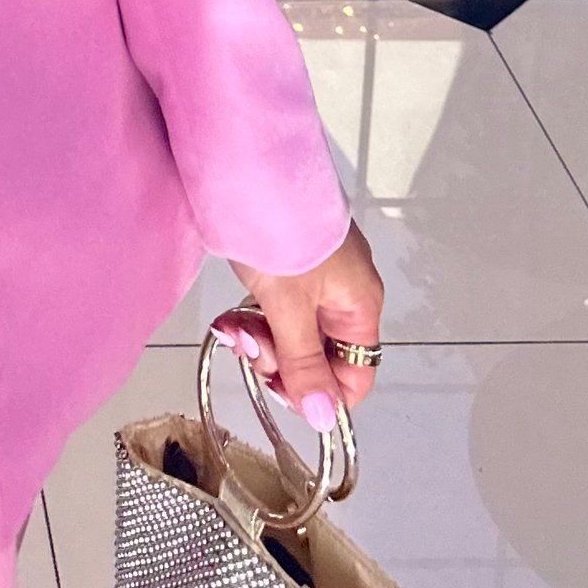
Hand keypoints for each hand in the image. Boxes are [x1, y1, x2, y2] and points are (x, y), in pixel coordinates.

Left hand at [221, 222, 385, 432]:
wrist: (250, 165)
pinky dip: (252, 316)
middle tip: (244, 344)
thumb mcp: (289, 306)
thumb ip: (305, 364)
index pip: (355, 375)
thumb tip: (327, 422)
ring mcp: (314, 277)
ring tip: (228, 326)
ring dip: (258, 338)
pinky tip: (228, 315)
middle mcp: (343, 294)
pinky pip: (275, 308)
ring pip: (292, 333)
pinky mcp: (286, 263)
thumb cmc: (280, 234)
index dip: (319, 392)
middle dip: (278, 360)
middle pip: (319, 356)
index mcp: (359, 305)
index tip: (278, 387)